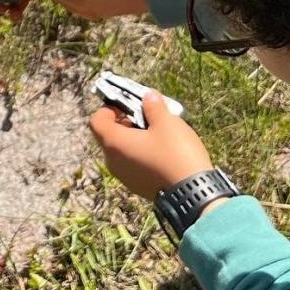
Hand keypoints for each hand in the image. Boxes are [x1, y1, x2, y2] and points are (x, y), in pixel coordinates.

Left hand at [90, 91, 213, 201]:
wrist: (193, 194)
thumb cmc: (176, 154)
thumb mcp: (167, 122)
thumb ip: (153, 106)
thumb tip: (148, 96)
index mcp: (114, 143)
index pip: (97, 121)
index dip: (109, 109)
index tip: (127, 106)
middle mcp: (113, 161)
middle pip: (109, 136)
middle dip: (126, 123)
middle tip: (148, 117)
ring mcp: (124, 177)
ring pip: (122, 151)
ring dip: (135, 140)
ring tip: (159, 135)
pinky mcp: (137, 187)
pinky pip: (132, 165)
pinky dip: (141, 155)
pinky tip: (163, 153)